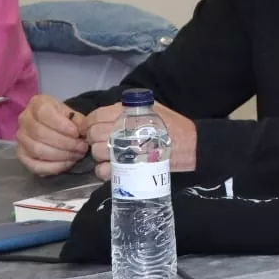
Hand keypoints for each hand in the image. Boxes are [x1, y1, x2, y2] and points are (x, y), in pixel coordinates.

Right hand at [15, 94, 88, 175]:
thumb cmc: (63, 118)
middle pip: (40, 133)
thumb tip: (83, 131)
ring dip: (61, 155)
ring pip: (38, 150)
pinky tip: (67, 163)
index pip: (44, 113)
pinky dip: (53, 167)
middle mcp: (24, 120)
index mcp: (36, 104)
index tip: (76, 133)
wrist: (52, 126)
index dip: (61, 125)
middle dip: (65, 143)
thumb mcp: (71, 114)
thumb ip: (78, 121)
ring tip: (77, 155)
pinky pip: (35, 166)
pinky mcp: (22, 156)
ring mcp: (21, 139)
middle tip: (82, 147)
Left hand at [83, 100, 197, 180]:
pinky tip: (115, 167)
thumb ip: (130, 107)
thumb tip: (111, 111)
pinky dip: (105, 170)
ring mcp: (119, 150)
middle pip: (92, 134)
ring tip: (114, 154)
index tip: (95, 129)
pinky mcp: (124, 170)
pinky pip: (102, 171)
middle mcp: (118, 129)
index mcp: (123, 112)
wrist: (188, 146)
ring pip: (96, 152)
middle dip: (94, 139)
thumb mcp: (151, 107)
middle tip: (106, 142)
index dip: (91, 123)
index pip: (94, 116)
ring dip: (101, 155)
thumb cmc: (170, 125)